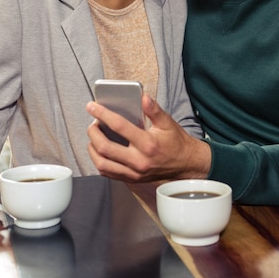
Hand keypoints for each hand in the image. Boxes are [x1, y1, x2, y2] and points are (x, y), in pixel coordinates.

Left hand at [86, 94, 210, 181]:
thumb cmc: (176, 142)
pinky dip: (99, 160)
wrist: (186, 165)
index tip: (92, 106)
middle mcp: (139, 161)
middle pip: (105, 148)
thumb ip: (154, 109)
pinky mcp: (132, 179)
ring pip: (102, 164)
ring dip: (92, 149)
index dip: (103, 114)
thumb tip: (143, 97)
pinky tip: (99, 150)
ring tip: (94, 136)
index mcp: (147, 144)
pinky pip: (108, 173)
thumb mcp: (168, 122)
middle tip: (93, 122)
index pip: (119, 126)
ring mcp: (134, 173)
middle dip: (93, 132)